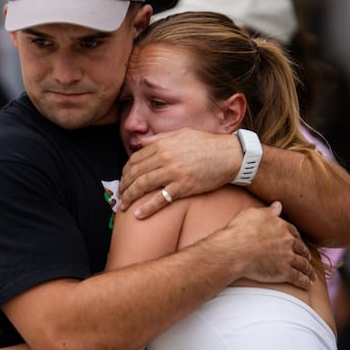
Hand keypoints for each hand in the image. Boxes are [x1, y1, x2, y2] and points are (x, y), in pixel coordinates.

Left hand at [119, 128, 239, 217]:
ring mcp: (173, 173)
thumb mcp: (180, 134)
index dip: (125, 172)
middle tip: (120, 195)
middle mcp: (165, 158)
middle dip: (124, 186)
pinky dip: (147, 209)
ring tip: (124, 205)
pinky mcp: (183, 187)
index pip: (135, 160)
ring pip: (143, 186)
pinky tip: (138, 215)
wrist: (229, 155)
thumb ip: (157, 139)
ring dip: (130, 197)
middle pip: (135, 174)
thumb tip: (138, 142)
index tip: (123, 180)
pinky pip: (160, 200)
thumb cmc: (205, 144)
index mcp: (162, 145)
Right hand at [216, 202, 314, 289]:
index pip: (293, 232)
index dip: (296, 238)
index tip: (297, 242)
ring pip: (303, 264)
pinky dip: (305, 281)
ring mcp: (288, 258)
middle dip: (305, 254)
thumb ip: (268, 211)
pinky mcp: (284, 272)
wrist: (235, 250)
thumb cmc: (240, 230)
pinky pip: (298, 277)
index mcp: (281, 227)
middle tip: (307, 258)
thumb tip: (278, 204)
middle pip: (301, 248)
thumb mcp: (253, 214)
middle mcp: (288, 242)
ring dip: (309, 270)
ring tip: (311, 275)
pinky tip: (308, 284)